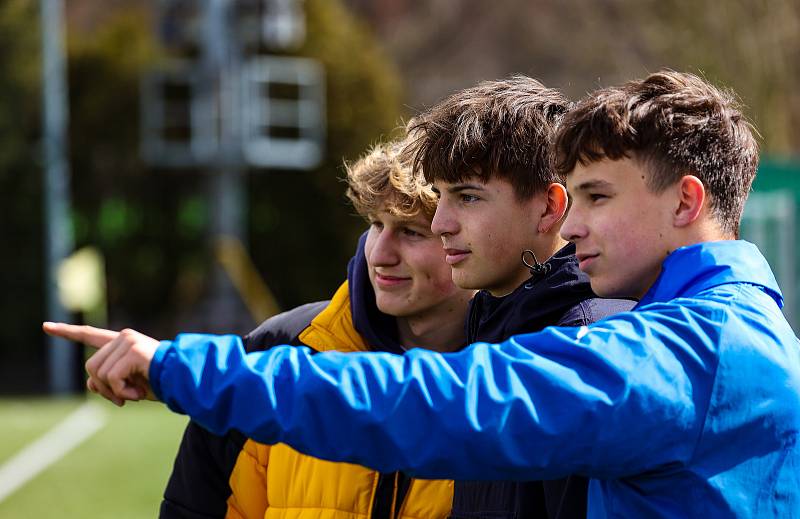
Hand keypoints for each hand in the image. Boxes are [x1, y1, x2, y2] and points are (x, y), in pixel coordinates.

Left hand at [42, 322, 159, 405]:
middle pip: (91, 367)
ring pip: (99, 374)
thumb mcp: (128, 384)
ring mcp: (129, 342)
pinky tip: (138, 394)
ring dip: (115, 392)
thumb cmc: (160, 383)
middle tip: (123, 398)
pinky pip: (112, 379)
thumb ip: (107, 382)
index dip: (67, 332)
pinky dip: (123, 393)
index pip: (90, 335)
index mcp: (122, 343)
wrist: (183, 380)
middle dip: (104, 388)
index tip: (46, 327)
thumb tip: (90, 384)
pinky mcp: (134, 351)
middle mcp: (124, 337)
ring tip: (135, 395)